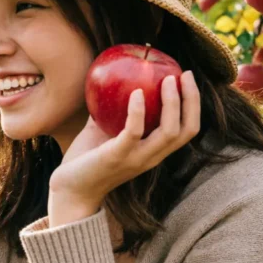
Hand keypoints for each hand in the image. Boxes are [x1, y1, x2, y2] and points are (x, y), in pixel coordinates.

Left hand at [47, 71, 200, 226]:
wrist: (69, 189)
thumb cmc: (85, 160)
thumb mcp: (103, 132)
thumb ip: (111, 111)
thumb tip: (110, 81)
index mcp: (153, 152)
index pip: (187, 129)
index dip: (193, 104)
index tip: (186, 78)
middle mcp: (151, 157)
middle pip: (187, 129)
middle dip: (192, 99)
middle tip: (184, 73)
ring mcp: (136, 159)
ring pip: (169, 132)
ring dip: (172, 103)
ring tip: (166, 80)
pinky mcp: (117, 157)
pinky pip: (134, 132)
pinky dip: (138, 111)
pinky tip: (136, 93)